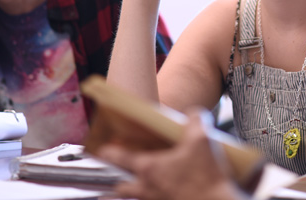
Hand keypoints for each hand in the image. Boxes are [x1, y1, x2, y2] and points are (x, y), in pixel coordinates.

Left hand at [98, 110, 247, 199]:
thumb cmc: (205, 177)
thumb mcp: (202, 140)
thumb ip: (195, 121)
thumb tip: (193, 114)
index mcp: (149, 169)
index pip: (120, 158)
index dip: (108, 152)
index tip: (101, 149)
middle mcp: (147, 189)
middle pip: (121, 188)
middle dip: (118, 183)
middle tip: (119, 177)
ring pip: (134, 199)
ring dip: (130, 195)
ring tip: (135, 190)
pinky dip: (151, 199)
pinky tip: (162, 195)